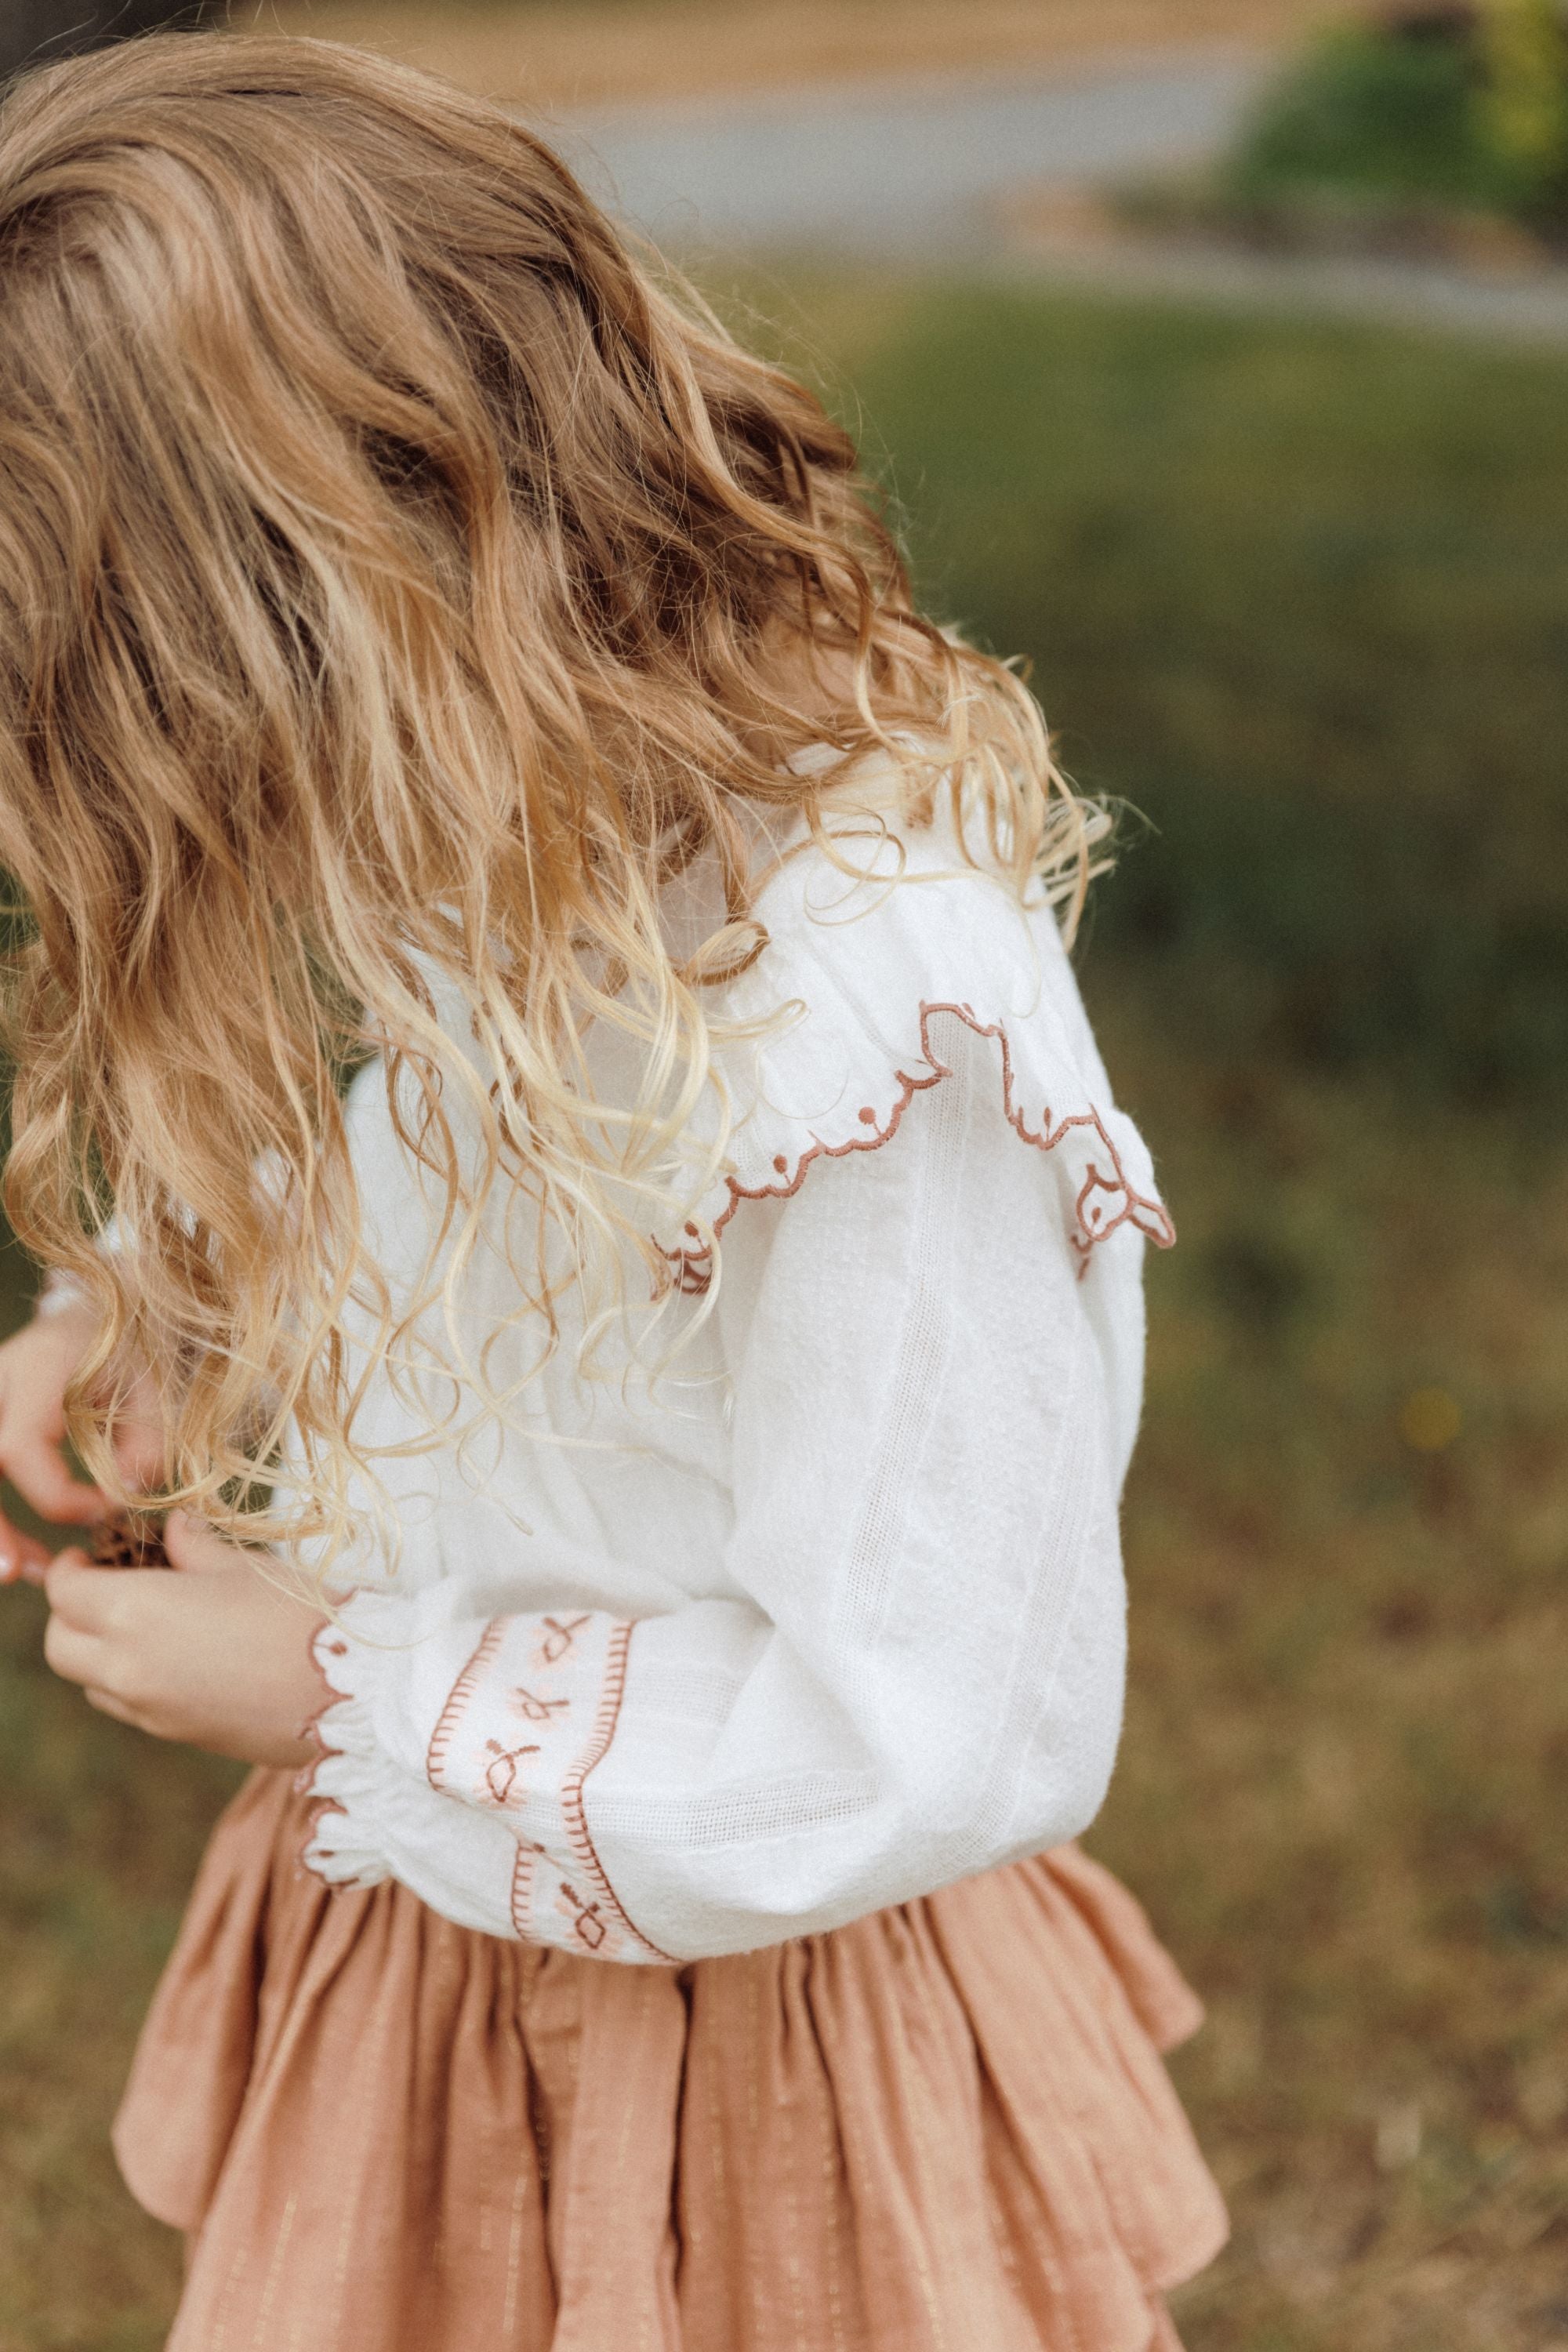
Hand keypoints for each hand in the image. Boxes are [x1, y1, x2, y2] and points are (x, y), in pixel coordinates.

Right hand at [0, 1295, 162, 1582]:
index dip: (59, 1495)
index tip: (108, 1511)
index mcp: (34, 1371)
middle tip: (14, 1574)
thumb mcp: (152, 1388)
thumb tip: (122, 1500)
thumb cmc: (126, 1355)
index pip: (19, 1449)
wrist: (91, 1321)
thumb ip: (146, 1443)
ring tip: (18, 1572)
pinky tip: (16, 1553)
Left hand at [42, 1510, 327, 1767]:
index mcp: (136, 1614)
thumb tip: (172, 1530)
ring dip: (97, 1652)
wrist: (353, 1692)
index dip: (70, 1569)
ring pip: (89, 1683)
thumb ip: (194, 1547)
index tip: (88, 1554)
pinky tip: (176, 1654)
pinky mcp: (177, 1735)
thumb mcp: (245, 1565)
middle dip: (71, 1615)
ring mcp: (150, 1709)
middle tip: (104, 1587)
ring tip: (142, 1622)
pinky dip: (130, 1680)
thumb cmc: (300, 1614)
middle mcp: (127, 1668)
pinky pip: (128, 1705)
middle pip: (60, 1647)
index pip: (66, 1593)